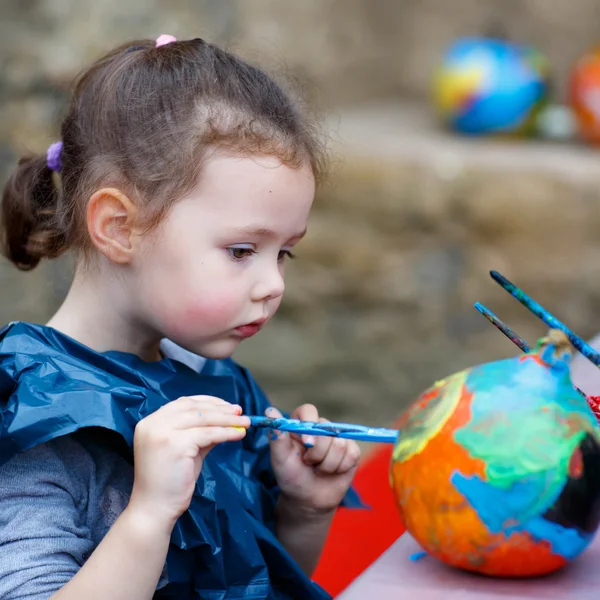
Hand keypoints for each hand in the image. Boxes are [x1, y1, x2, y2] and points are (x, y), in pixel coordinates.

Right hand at [128, 396, 248, 528]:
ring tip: (245, 422)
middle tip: (240, 411)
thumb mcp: (186, 450)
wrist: (154, 509)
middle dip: (220, 409)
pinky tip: (238, 434)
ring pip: (203, 418)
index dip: (208, 402)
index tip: (228, 406)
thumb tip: (226, 420)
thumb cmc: (170, 482)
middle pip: (194, 408)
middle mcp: (154, 423)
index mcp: (151, 421)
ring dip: (227, 419)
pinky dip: (226, 432)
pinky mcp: (175, 444)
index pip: (183, 403)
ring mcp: (162, 432)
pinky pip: (208, 434)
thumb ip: (201, 433)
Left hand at [267, 405, 360, 514]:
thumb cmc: (291, 477)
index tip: (307, 443)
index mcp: (301, 425)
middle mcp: (320, 428)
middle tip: (308, 463)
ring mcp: (337, 438)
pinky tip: (332, 472)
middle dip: (317, 453)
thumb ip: (276, 436)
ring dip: (327, 464)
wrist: (308, 500)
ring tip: (318, 469)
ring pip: (339, 444)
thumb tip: (270, 411)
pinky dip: (340, 467)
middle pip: (327, 429)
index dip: (310, 424)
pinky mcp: (351, 450)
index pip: (308, 410)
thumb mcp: (280, 459)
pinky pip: (351, 454)